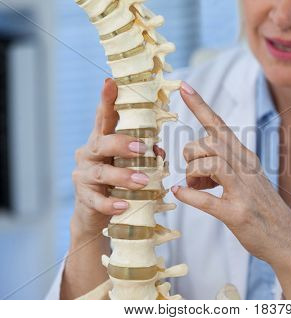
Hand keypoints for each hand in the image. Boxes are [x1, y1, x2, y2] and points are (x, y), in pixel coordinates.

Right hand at [71, 79, 164, 239]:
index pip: (104, 117)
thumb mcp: (129, 164)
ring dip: (124, 175)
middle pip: (102, 141)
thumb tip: (159, 150)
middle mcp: (90, 153)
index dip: (107, 100)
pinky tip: (124, 205)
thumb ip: (143, 155)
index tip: (111, 82)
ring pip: (102, 172)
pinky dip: (112, 203)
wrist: (96, 216)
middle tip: (144, 148)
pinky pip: (97, 201)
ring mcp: (85, 175)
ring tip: (144, 180)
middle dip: (123, 143)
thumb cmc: (117, 183)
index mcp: (103, 140)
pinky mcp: (85, 198)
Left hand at [172, 82, 290, 298]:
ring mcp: (243, 189)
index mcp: (246, 157)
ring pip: (208, 163)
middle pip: (208, 142)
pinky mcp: (237, 213)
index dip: (199, 105)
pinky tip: (181, 194)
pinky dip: (189, 196)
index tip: (182, 85)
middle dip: (190, 156)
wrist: (287, 238)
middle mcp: (246, 167)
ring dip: (192, 175)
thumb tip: (192, 167)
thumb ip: (223, 166)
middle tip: (194, 177)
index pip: (220, 125)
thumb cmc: (261, 207)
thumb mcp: (247, 179)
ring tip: (194, 188)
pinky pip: (206, 200)